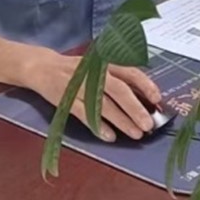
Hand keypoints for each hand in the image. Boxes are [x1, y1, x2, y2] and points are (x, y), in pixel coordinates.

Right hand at [24, 51, 161, 141]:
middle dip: (134, 108)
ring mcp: (78, 85)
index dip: (145, 85)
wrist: (42, 66)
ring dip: (121, 120)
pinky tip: (110, 136)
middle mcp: (93, 72)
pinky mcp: (65, 99)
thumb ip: (118, 78)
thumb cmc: (77, 69)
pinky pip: (84, 114)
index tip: (157, 99)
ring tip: (135, 133)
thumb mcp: (98, 66)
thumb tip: (144, 99)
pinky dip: (98, 126)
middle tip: (148, 124)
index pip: (128, 71)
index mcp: (104, 62)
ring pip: (103, 105)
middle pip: (118, 90)